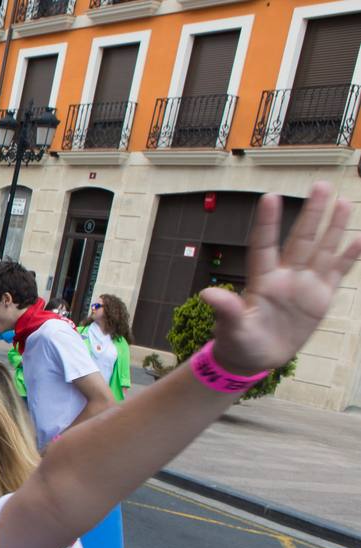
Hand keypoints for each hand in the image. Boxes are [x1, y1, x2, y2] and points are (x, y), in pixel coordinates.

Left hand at [201, 183, 358, 373]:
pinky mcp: (319, 298)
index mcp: (262, 280)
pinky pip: (337, 272)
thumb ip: (226, 310)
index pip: (264, 245)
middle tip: (321, 185)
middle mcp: (285, 276)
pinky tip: (358, 238)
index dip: (267, 223)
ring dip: (332, 227)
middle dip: (312, 214)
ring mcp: (304, 285)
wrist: (255, 358)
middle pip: (301, 239)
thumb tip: (207, 294)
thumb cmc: (238, 341)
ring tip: (342, 202)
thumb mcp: (232, 328)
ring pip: (322, 249)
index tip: (270, 197)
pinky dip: (348, 257)